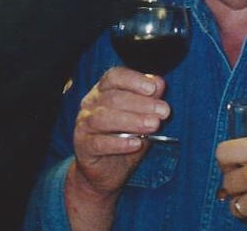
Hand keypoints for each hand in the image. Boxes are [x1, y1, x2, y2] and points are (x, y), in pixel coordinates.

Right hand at [71, 66, 169, 196]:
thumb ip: (149, 99)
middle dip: (141, 103)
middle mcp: (90, 104)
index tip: (153, 88)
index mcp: (103, 90)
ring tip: (153, 125)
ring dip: (132, 120)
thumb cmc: (125, 138)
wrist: (107, 170)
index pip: (114, 76)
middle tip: (163, 111)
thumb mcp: (142, 117)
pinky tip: (136, 143)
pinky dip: (119, 143)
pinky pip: (99, 143)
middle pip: (112, 97)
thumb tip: (159, 82)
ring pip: (103, 117)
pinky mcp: (83, 146)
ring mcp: (84, 125)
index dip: (133, 80)